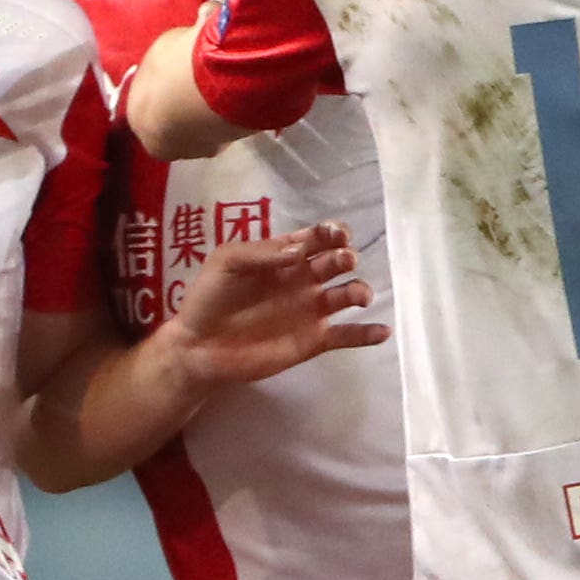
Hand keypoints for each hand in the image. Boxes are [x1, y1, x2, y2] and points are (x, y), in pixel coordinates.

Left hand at [161, 221, 386, 384]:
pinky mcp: (312, 341)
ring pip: (347, 295)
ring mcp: (310, 310)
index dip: (331, 232)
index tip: (336, 234)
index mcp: (284, 256)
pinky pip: (346, 335)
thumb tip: (299, 249)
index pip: (317, 238)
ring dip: (360, 291)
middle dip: (345, 257)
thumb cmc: (209, 298)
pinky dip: (367, 333)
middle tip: (344, 261)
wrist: (197, 346)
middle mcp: (303, 280)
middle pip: (336, 262)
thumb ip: (260, 252)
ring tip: (358, 296)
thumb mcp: (227, 263)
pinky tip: (382, 331)